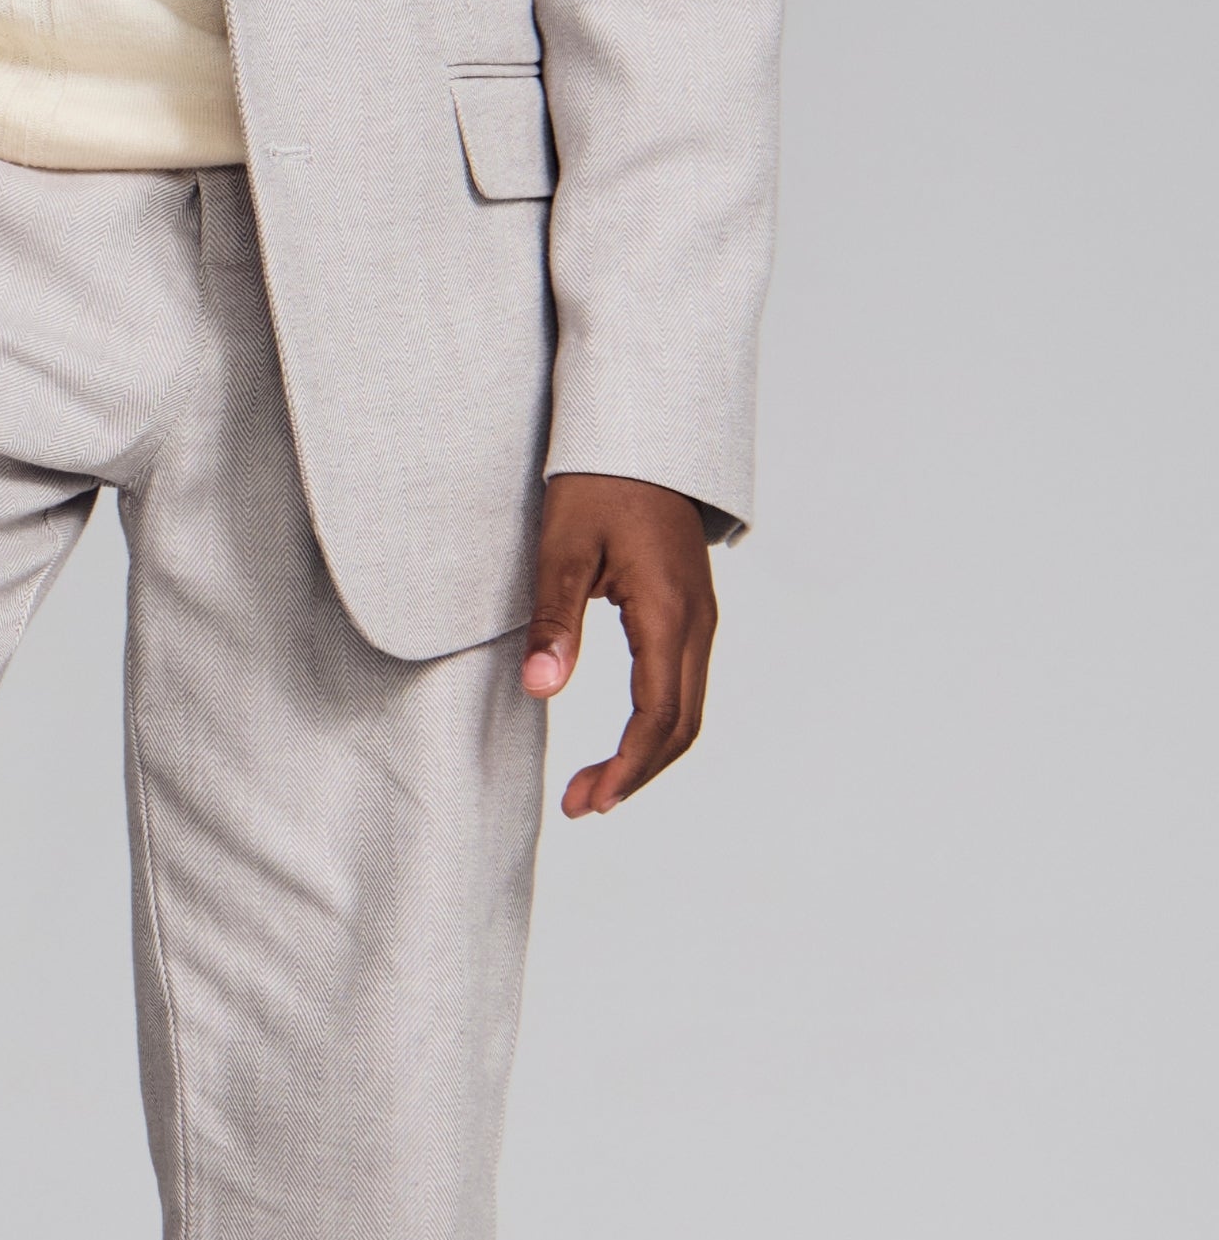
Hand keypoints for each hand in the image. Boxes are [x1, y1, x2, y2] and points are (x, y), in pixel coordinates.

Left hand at [523, 474, 719, 816]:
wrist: (638, 433)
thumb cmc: (596, 482)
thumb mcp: (562, 548)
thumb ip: (553, 620)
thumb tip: (540, 690)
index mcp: (669, 612)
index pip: (659, 713)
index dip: (628, 766)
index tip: (593, 801)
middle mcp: (697, 621)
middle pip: (682, 723)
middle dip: (636, 773)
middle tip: (582, 805)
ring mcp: (699, 617)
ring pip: (687, 707)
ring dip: (648, 754)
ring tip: (597, 786)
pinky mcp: (689, 610)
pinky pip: (683, 683)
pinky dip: (656, 723)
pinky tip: (622, 740)